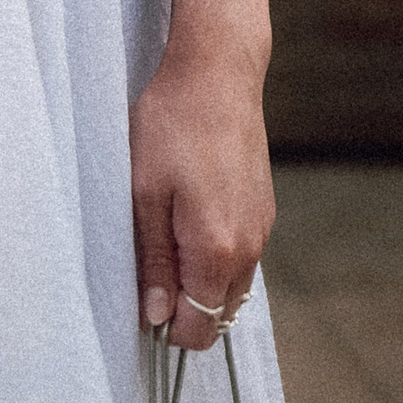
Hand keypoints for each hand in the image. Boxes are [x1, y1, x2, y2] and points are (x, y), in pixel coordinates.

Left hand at [131, 36, 274, 354]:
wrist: (218, 71)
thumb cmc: (172, 124)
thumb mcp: (144, 192)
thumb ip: (153, 260)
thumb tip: (154, 316)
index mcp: (217, 251)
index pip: (197, 330)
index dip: (165, 326)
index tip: (139, 299)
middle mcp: (249, 248)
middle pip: (218, 315)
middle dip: (183, 307)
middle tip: (147, 266)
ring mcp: (262, 229)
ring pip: (231, 287)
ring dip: (200, 282)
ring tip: (165, 236)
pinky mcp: (263, 210)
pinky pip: (241, 257)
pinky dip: (216, 257)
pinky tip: (188, 218)